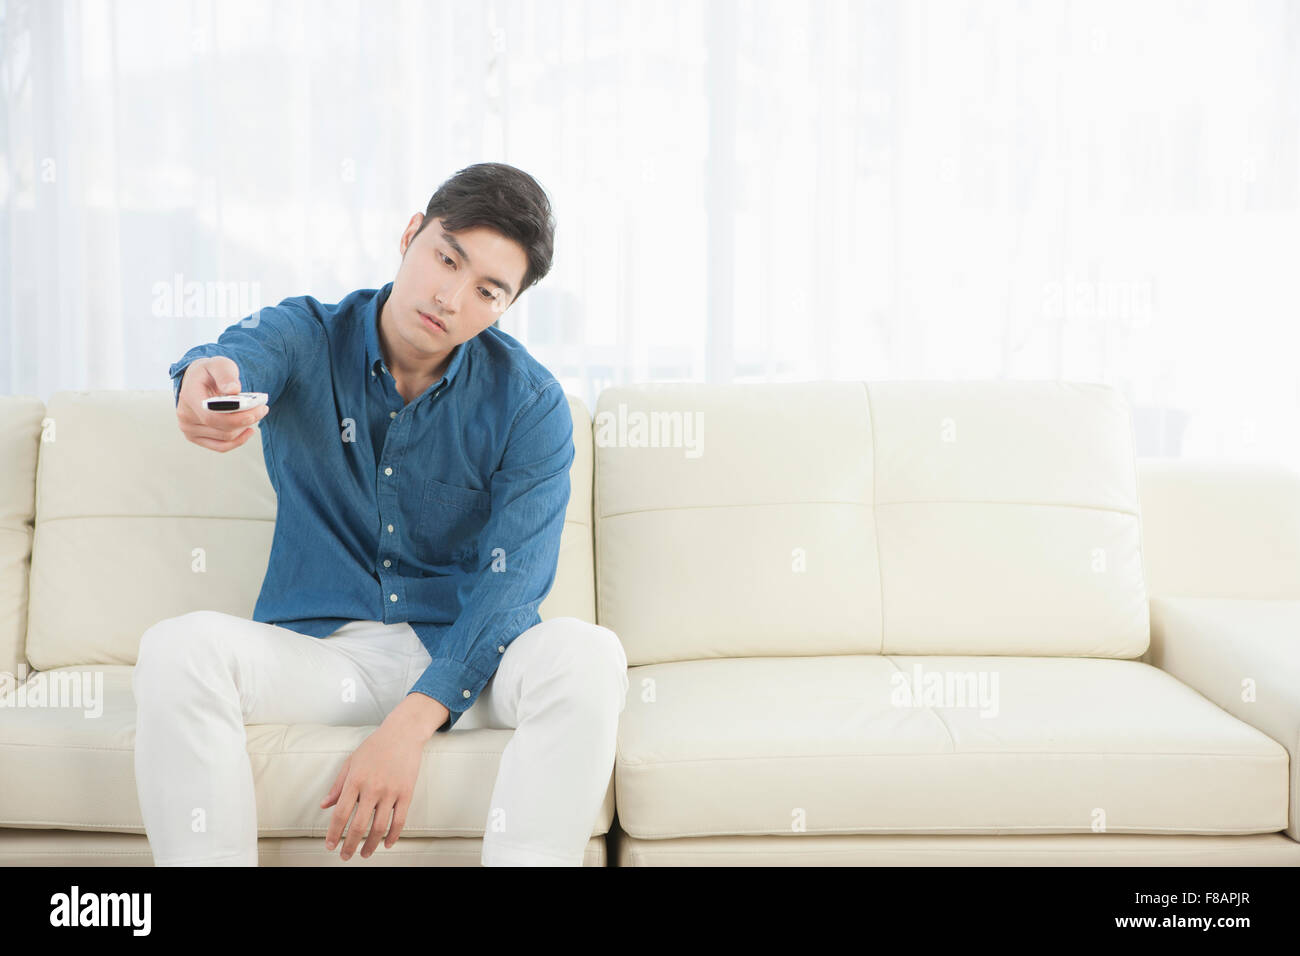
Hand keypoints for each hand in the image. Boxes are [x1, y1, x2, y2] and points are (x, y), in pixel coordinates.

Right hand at [176, 355, 269, 451]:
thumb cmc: (209, 372)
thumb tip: (234, 390)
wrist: (197, 380)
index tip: (259, 409)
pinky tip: (249, 430)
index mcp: (189, 397)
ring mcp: (189, 429)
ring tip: (256, 413)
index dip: (238, 417)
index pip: (213, 416)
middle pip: (223, 429)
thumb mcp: (219, 364)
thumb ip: (226, 375)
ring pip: (226, 438)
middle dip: (248, 419)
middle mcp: (185, 416)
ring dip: (245, 427)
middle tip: (263, 408)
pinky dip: (238, 441)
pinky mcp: (195, 437)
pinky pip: (221, 446)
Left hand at [320, 718, 426, 860]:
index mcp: (355, 780)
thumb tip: (325, 805)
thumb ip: (338, 785)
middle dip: (350, 845)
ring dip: (371, 845)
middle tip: (345, 856)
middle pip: (359, 825)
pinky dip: (393, 835)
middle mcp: (372, 788)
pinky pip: (399, 820)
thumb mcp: (351, 762)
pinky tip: (387, 844)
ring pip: (379, 827)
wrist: (403, 733)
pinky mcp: (406, 793)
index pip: (340, 814)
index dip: (334, 833)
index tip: (330, 845)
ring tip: (365, 854)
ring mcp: (391, 791)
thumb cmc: (375, 746)